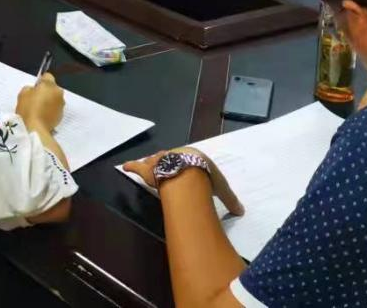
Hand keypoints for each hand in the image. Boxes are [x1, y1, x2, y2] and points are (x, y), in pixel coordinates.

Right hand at [16, 73, 64, 132]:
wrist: (35, 129)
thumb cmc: (28, 109)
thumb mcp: (23, 93)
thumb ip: (30, 88)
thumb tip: (33, 90)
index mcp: (50, 85)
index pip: (47, 76)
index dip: (40, 81)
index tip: (35, 88)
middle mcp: (59, 93)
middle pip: (52, 88)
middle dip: (46, 92)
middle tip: (35, 99)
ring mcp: (61, 105)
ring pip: (55, 99)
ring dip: (49, 102)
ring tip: (38, 110)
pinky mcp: (61, 116)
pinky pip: (55, 109)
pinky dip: (50, 111)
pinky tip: (42, 116)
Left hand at [123, 149, 244, 216]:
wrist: (190, 172)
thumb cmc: (206, 177)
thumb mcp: (222, 188)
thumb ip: (230, 200)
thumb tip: (241, 210)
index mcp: (193, 157)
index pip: (189, 160)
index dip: (187, 164)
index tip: (186, 169)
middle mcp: (175, 155)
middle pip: (170, 158)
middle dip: (167, 161)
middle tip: (166, 168)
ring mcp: (161, 162)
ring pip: (155, 161)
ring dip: (152, 163)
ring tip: (148, 166)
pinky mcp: (150, 170)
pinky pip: (138, 167)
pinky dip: (132, 167)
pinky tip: (125, 166)